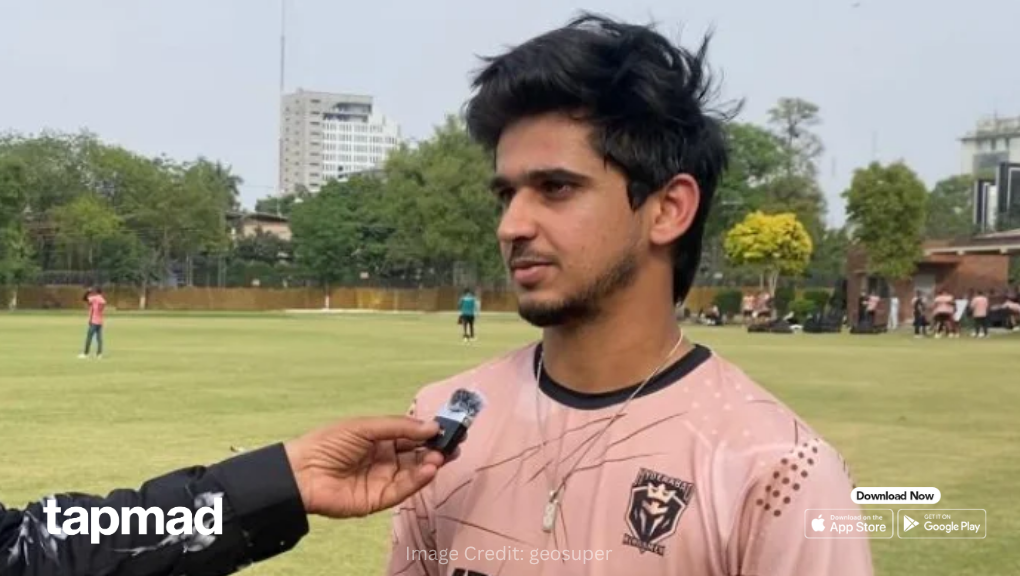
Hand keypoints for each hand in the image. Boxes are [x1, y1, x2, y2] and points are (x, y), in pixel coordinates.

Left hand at [283, 415, 448, 517]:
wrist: (302, 472)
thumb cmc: (329, 443)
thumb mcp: (366, 427)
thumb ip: (400, 427)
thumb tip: (432, 426)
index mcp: (380, 440)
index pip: (411, 436)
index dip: (429, 433)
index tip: (449, 429)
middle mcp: (384, 460)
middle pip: (417, 455)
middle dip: (436, 449)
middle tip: (455, 444)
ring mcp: (382, 480)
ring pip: (413, 473)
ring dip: (429, 464)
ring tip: (441, 456)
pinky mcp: (379, 500)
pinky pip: (403, 490)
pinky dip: (418, 480)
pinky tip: (429, 469)